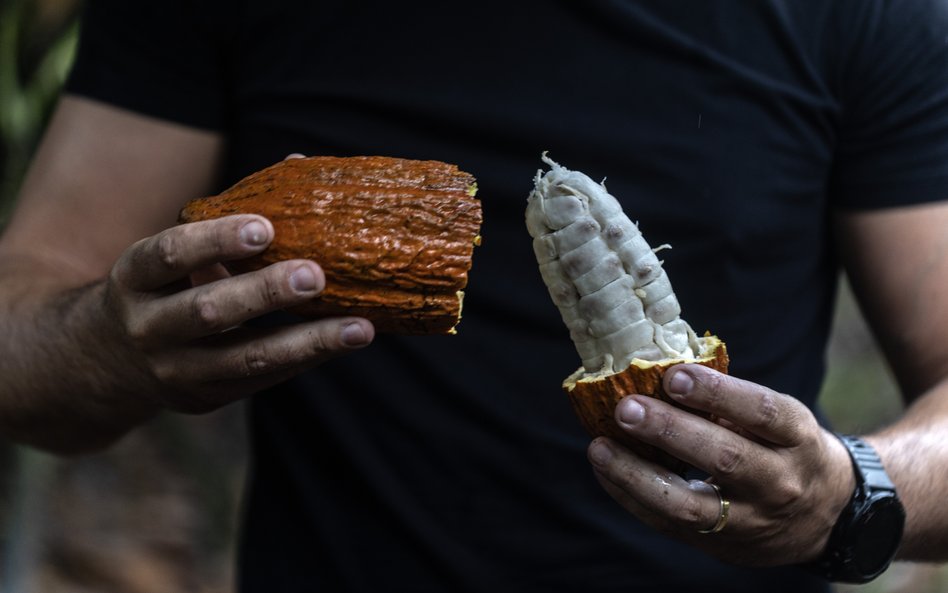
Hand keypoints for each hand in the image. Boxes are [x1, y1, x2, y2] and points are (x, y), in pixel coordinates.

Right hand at [102, 214, 373, 412]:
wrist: (111, 360)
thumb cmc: (164, 286)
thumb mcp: (173, 252)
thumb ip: (228, 216)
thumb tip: (300, 163)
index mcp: (134, 278)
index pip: (168, 255)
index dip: (215, 240)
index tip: (266, 225)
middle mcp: (148, 327)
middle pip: (208, 311)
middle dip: (264, 293)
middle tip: (314, 275)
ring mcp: (176, 370)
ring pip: (246, 357)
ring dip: (307, 341)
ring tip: (359, 328)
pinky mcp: (206, 397)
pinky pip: (263, 379)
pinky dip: (307, 359)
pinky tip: (345, 340)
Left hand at [586, 364, 854, 565]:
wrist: (823, 519)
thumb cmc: (786, 449)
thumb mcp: (781, 421)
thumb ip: (732, 402)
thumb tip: (660, 372)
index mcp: (798, 439)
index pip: (762, 413)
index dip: (717, 393)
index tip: (673, 375)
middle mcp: (781, 483)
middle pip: (725, 459)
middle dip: (670, 432)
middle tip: (626, 408)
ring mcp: (750, 520)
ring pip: (690, 505)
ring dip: (637, 474)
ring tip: (600, 447)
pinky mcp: (720, 545)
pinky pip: (668, 524)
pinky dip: (631, 496)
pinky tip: (606, 469)